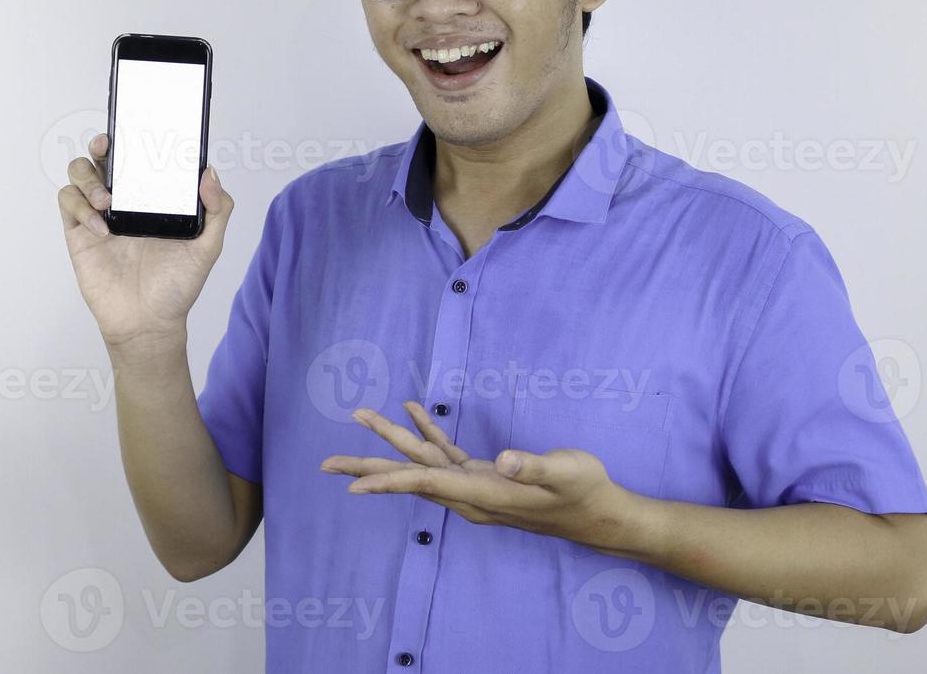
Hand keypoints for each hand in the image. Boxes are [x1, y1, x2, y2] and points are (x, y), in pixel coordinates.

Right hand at [57, 132, 233, 361]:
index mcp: (152, 198)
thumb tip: (210, 173)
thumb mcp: (208, 247)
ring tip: (107, 202)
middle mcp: (124, 201)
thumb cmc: (177, 286)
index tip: (135, 127)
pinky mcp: (79, 233)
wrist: (148, 322)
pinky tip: (102, 229)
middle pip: (102, 158)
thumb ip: (217, 211)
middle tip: (107, 147)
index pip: (139, 159)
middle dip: (101, 145)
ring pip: (79, 174)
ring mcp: (98, 215)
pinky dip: (80, 207)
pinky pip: (67, 203)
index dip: (133, 138)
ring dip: (88, 178)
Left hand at [320, 401, 634, 550]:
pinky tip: (414, 411)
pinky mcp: (485, 477)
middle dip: (369, 467)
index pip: (425, 485)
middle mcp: (470, 494)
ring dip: (392, 441)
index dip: (387, 482)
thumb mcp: (566, 474)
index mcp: (483, 494)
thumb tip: (504, 461)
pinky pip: (445, 454)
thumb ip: (535, 468)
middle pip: (410, 477)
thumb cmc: (584, 493)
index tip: (351, 487)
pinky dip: (428, 432)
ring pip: (423, 463)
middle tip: (326, 464)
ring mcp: (475, 486)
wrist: (600, 514)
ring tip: (362, 416)